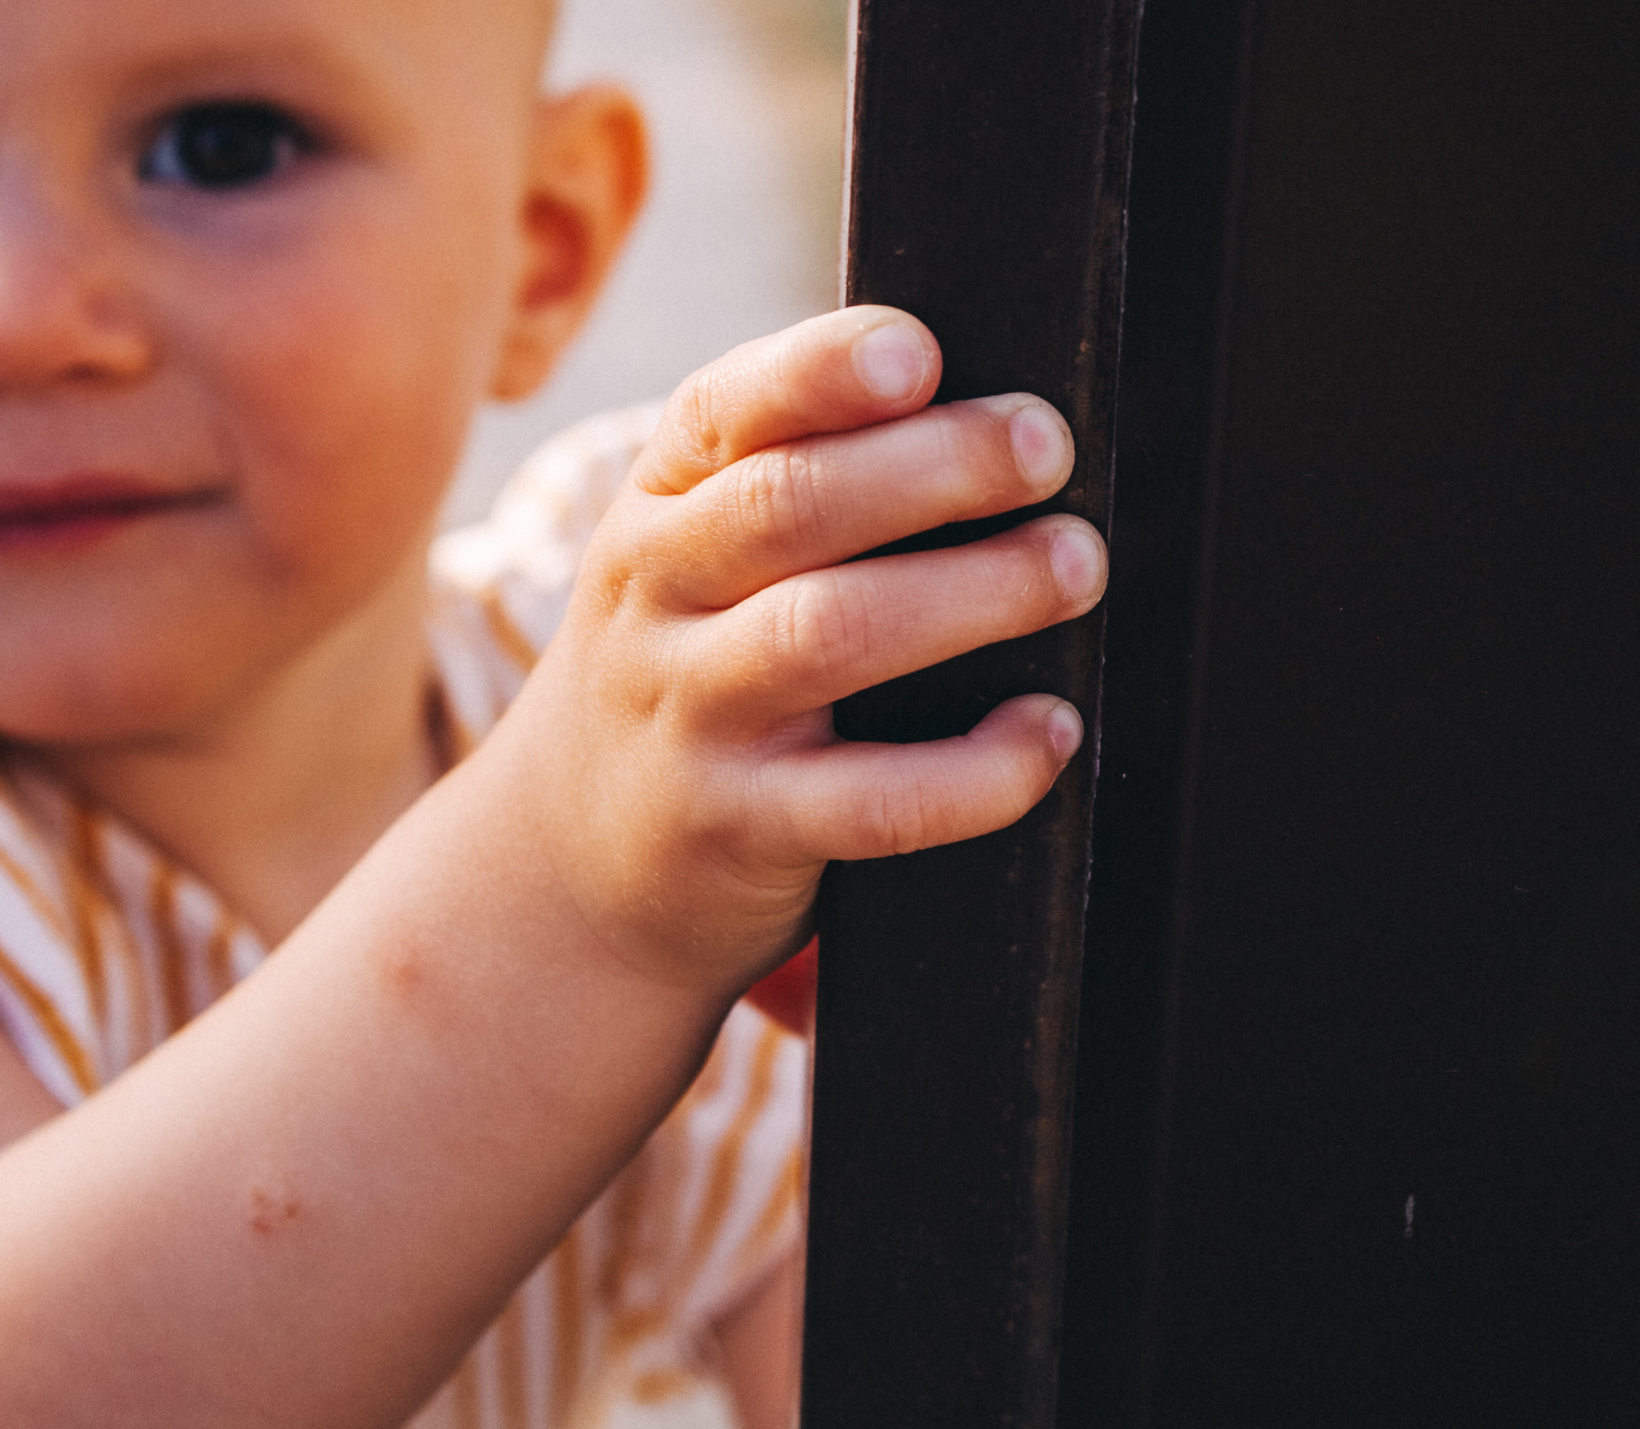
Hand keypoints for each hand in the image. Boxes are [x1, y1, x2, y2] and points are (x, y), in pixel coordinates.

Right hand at [496, 305, 1109, 998]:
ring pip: (825, 635)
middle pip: (787, 508)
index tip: (921, 353)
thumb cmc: (683, 678)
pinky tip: (1047, 732)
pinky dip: (975, 771)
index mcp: (656, 508)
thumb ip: (792, 485)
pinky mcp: (737, 832)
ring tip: (1072, 567)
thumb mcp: (686, 564)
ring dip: (969, 593)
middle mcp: (658, 600)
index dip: (821, 370)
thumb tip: (994, 424)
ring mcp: (690, 719)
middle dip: (933, 466)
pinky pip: (871, 802)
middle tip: (1045, 450)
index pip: (723, 410)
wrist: (567, 864)